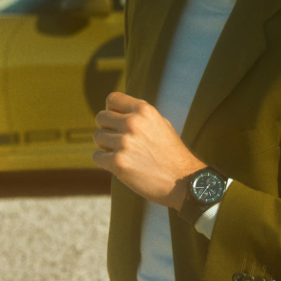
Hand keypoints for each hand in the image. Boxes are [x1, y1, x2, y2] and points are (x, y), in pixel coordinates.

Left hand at [93, 92, 204, 209]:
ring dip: (106, 146)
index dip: (111, 110)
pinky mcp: (118, 162)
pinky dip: (105, 162)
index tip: (116, 121)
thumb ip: (139, 115)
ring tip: (123, 154)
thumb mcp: (160, 124)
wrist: (182, 181)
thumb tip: (115, 111)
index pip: (112, 99)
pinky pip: (97, 157)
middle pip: (101, 117)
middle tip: (119, 141)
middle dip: (107, 129)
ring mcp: (124, 142)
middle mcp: (133, 122)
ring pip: (98, 137)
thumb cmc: (171, 153)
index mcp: (144, 110)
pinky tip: (120, 166)